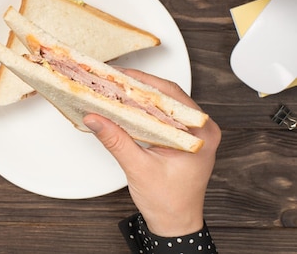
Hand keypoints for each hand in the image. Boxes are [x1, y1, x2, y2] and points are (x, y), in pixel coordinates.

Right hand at [82, 69, 220, 236]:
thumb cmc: (168, 202)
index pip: (170, 96)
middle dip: (138, 85)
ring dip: (140, 96)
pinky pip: (162, 114)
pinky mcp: (183, 136)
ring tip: (117, 88)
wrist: (175, 223)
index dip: (142, 82)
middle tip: (113, 79)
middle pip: (167, 96)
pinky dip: (144, 108)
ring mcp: (194, 132)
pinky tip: (127, 105)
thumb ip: (116, 140)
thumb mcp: (138, 168)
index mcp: (201, 134)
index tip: (120, 75)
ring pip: (164, 103)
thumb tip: (96, 118)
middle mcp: (202, 129)